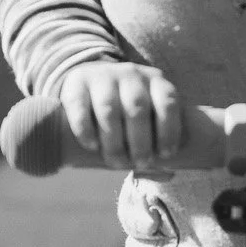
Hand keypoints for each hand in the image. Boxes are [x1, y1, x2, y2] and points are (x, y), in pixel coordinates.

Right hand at [59, 62, 183, 168]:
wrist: (89, 81)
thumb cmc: (126, 109)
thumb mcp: (147, 114)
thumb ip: (155, 137)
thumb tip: (168, 172)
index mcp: (155, 81)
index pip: (167, 102)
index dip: (168, 130)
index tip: (164, 155)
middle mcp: (131, 74)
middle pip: (137, 109)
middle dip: (140, 142)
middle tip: (140, 163)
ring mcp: (103, 76)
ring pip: (109, 109)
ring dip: (114, 141)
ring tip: (116, 162)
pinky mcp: (77, 82)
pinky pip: (80, 107)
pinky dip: (85, 130)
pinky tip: (92, 146)